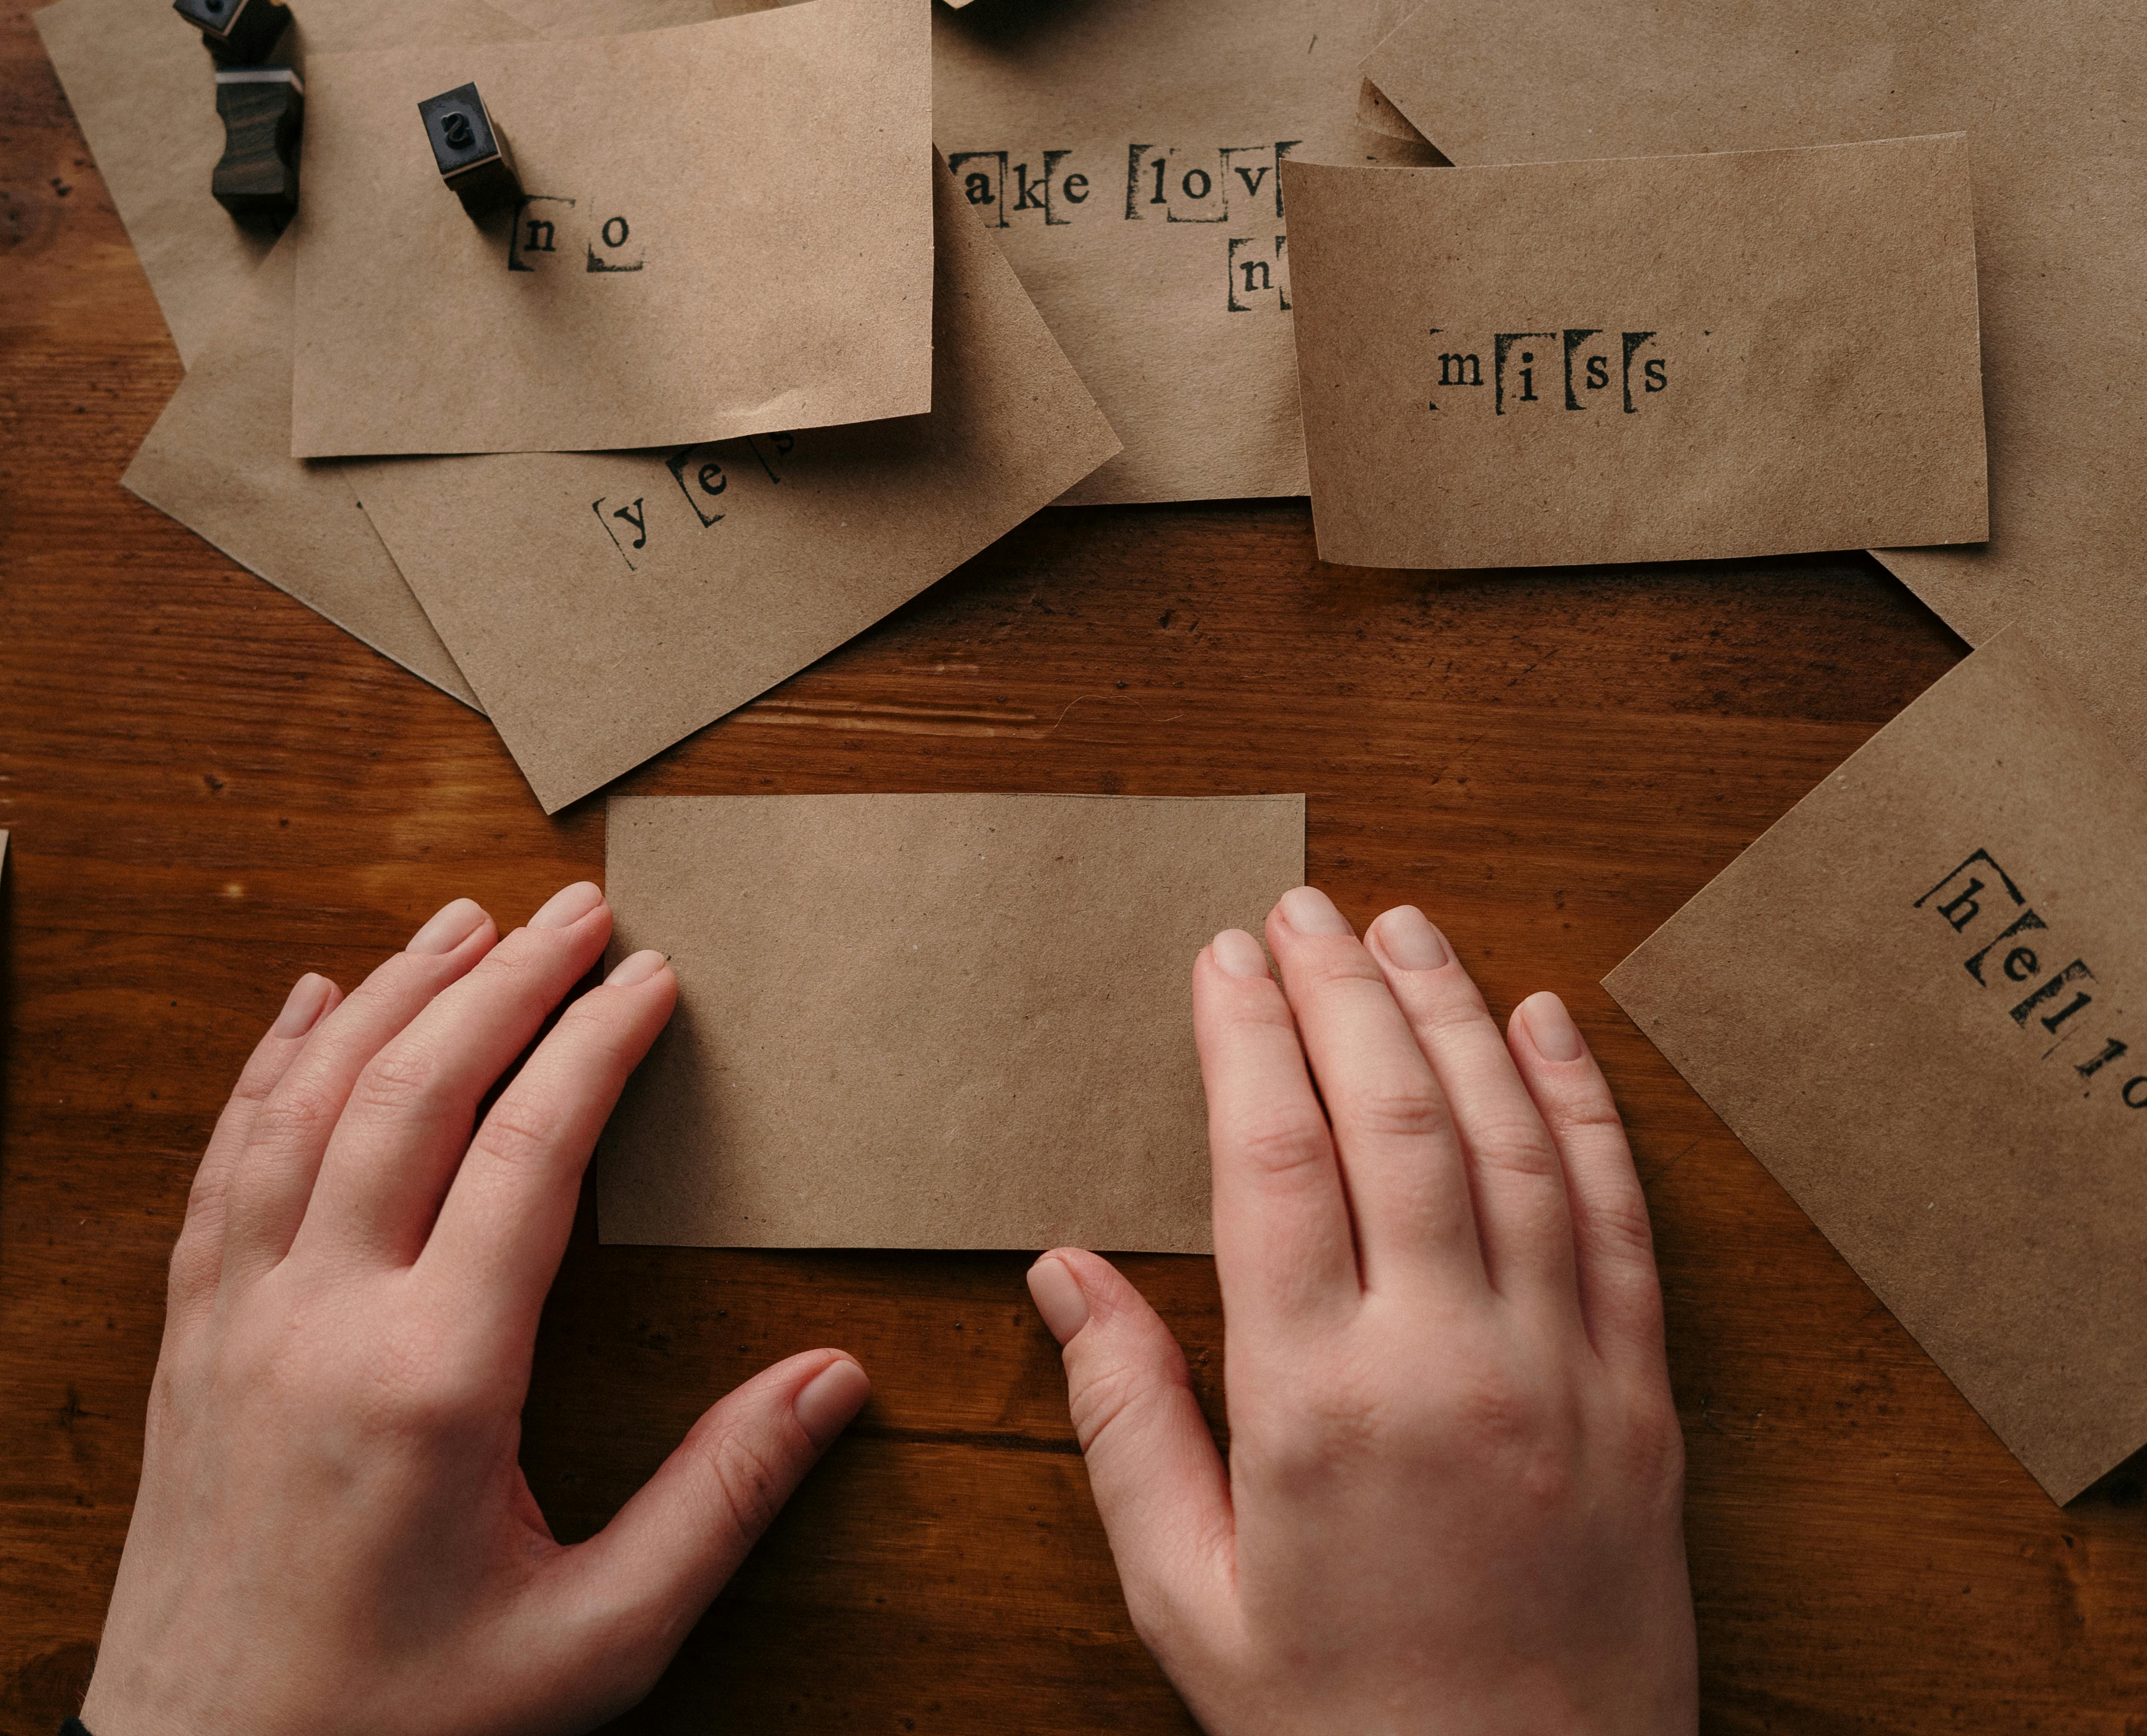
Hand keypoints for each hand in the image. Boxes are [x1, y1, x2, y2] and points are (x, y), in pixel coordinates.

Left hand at [81, 883, 869, 1735]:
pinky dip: (266, 1069)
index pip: (527, 1153)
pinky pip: (221, 1166)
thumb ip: (718, 1504)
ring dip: (389, 997)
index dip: (596, 1046)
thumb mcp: (594, 1641)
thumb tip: (832, 1382)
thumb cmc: (401, 1722)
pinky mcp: (184, 1341)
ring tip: (461, 922)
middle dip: (505, 981)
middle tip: (577, 906)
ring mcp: (235, 1322)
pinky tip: (308, 1008)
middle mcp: (320, 1321)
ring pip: (307, 1105)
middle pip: (414, 1092)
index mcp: (434, 1381)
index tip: (651, 976)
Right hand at [1028, 888, 1693, 1734]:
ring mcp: (1563, 1373)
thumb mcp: (1188, 1594)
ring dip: (1455, 1017)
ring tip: (1407, 930)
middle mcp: (1448, 1361)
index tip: (1226, 957)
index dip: (1247, 1037)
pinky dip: (1585, 1109)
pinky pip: (1621, 1220)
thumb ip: (1126, 1421)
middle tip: (1305, 906)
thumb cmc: (1336, 1726)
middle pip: (1392, 1119)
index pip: (1274, 1157)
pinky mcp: (1644, 1402)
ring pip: (1510, 1141)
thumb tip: (1062, 1272)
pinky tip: (1546, 1027)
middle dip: (1342, 992)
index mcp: (1316, 1403)